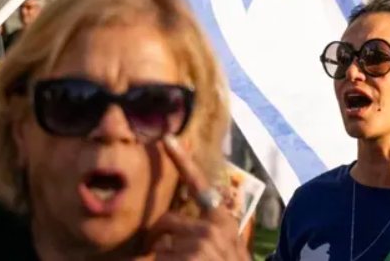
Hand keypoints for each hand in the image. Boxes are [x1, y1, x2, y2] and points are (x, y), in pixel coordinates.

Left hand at [150, 136, 247, 260]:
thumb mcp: (230, 245)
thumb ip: (212, 230)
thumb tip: (180, 229)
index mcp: (222, 219)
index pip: (200, 184)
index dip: (182, 160)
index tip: (167, 139)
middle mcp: (211, 227)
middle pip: (166, 221)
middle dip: (159, 237)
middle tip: (165, 251)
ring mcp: (198, 244)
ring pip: (159, 248)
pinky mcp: (188, 258)